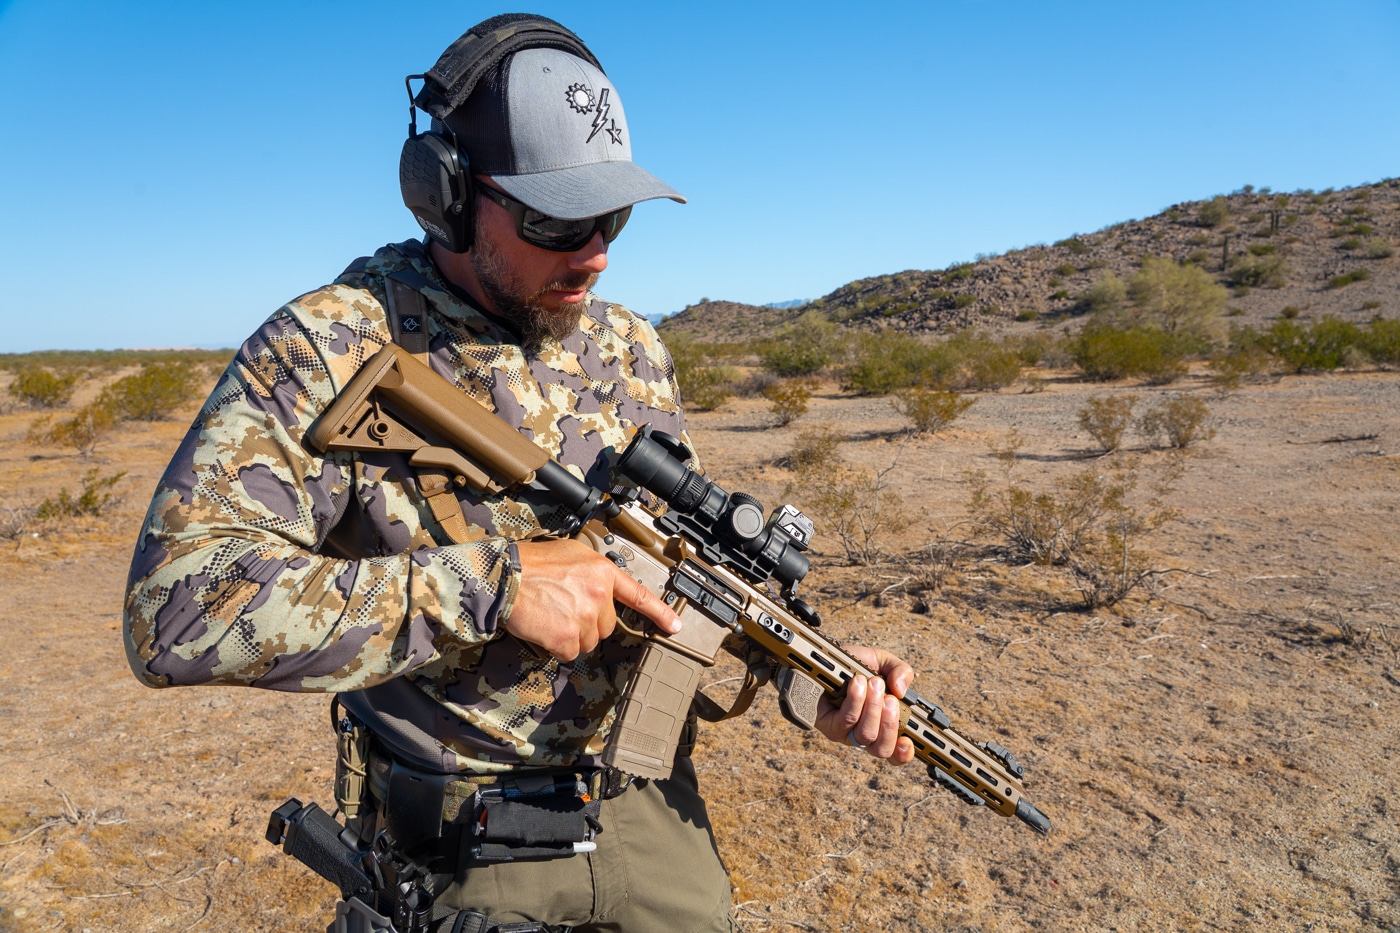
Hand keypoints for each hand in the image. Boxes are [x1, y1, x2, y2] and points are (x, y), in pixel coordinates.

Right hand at [504, 538, 681, 660]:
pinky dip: (557, 646)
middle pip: (607, 625)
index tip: (674, 626)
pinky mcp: (570, 638)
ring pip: (588, 641)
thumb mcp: (572, 554)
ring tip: (551, 615)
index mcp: (603, 572)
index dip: (659, 613)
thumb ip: (593, 573)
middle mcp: (600, 595)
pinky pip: (570, 652)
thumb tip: (601, 589)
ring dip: (572, 635)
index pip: (639, 596)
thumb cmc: (532, 563)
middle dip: (588, 622)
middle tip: (563, 607)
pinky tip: (545, 628)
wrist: (506, 577)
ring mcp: (586, 618)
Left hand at [815, 645, 916, 764]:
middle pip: (882, 749)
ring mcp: (844, 733)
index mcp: (881, 725)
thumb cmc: (851, 666)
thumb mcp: (881, 662)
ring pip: (866, 734)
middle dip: (891, 723)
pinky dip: (856, 700)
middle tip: (890, 698)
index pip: (894, 752)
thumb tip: (901, 690)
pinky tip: (856, 683)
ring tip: (873, 683)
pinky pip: (846, 720)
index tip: (908, 739)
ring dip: (873, 708)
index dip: (903, 753)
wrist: (821, 659)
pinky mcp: (828, 725)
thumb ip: (900, 671)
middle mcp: (863, 734)